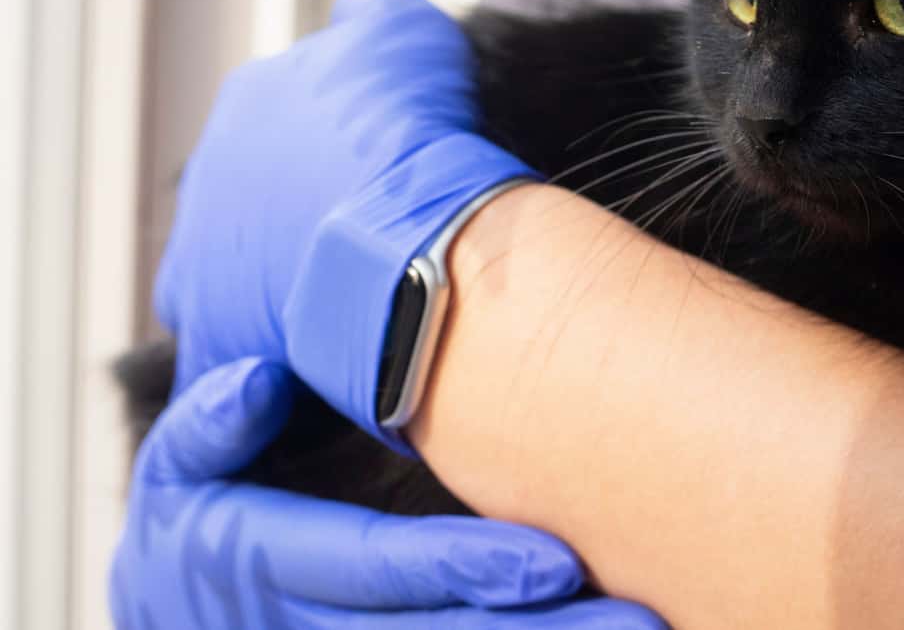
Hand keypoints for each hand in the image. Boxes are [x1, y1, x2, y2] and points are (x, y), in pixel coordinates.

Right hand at [110, 357, 664, 628]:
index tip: (556, 562)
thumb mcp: (183, 463)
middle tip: (635, 619)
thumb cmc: (204, 506)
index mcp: (254, 565)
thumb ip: (210, 426)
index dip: (454, 567)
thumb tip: (257, 384)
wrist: (187, 590)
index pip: (366, 568)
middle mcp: (294, 626)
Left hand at [154, 0, 531, 443]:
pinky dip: (244, 393)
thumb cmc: (409, 137)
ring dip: (278, 289)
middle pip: (250, 201)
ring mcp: (204, 271)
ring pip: (230, 283)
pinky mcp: (221, 352)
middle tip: (370, 234)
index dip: (338, 143)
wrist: (411, 234)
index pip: (284, 118)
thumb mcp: (404, 30)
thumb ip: (373, 11)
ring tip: (349, 300)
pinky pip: (215, 386)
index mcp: (250, 106)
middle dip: (299, 215)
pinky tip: (293, 383)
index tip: (384, 164)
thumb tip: (362, 7)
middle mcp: (210, 184)